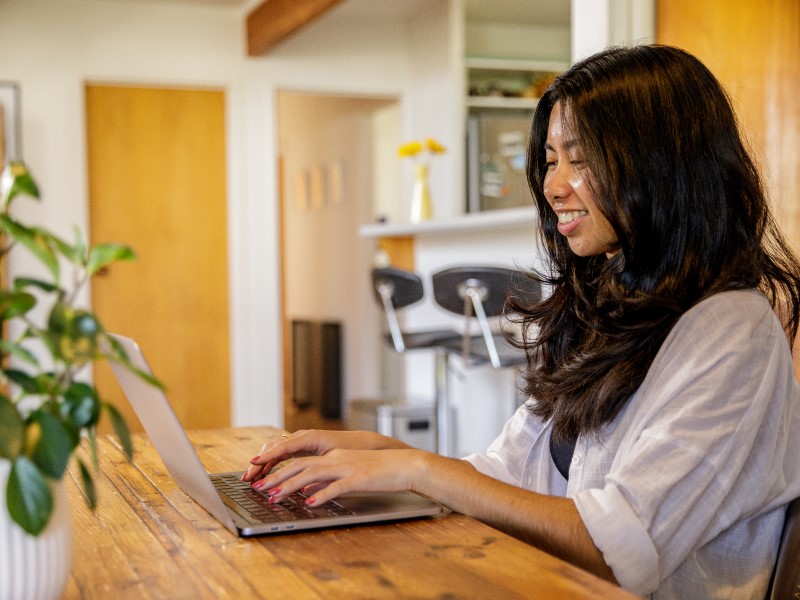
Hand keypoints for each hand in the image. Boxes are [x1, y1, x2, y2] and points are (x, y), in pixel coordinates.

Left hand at [241, 429, 408, 482]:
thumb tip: (307, 491)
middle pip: (299, 466)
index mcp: (333, 457)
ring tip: (274, 497)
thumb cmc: (379, 471)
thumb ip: (328, 481)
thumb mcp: (349, 473)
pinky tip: (309, 503)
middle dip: (276, 477)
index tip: (261, 479)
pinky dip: (321, 495)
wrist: (404, 465)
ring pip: (312, 474)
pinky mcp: (358, 478)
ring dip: (290, 486)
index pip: (299, 461)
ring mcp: (346, 467)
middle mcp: (336, 459)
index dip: (278, 470)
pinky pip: (336, 486)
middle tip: (257, 488)